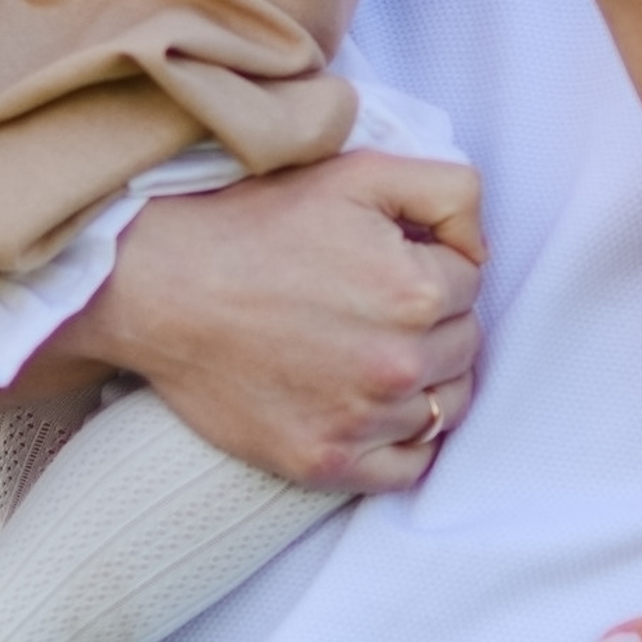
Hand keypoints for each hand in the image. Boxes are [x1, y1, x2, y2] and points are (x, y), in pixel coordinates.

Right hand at [3, 148, 485, 493]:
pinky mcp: (324, 461)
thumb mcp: (361, 173)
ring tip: (376, 351)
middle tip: (378, 304)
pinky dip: (404, 442)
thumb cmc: (256, 224)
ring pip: (445, 408)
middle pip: (465, 347)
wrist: (160, 286)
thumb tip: (481, 248)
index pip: (472, 284)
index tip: (390, 261)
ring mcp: (360, 420)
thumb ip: (450, 191)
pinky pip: (407, 468)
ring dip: (428, 380)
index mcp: (415, 291)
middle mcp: (396, 364)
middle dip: (436, 321)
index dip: (435, 266)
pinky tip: (378, 408)